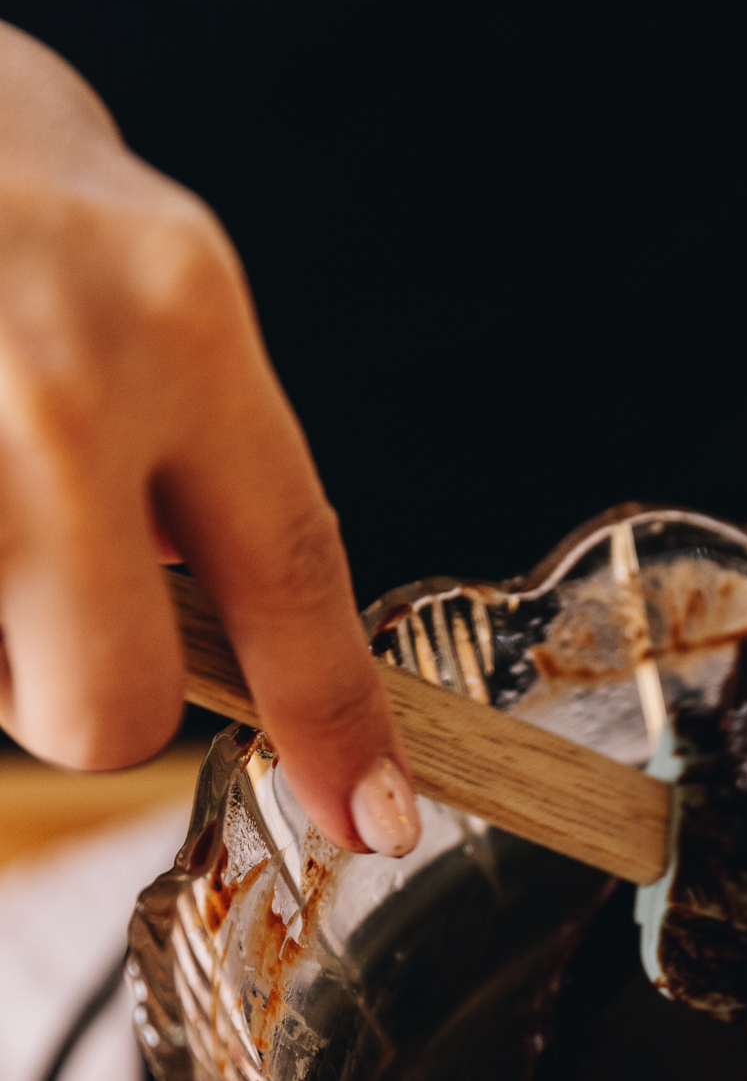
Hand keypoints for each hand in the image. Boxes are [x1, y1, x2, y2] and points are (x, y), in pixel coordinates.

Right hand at [0, 23, 417, 853]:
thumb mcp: (132, 265)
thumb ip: (187, 433)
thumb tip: (208, 600)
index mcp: (175, 317)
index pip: (293, 570)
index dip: (335, 718)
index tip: (374, 815)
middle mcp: (62, 388)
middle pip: (109, 707)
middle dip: (79, 698)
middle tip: (38, 598)